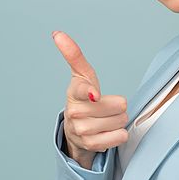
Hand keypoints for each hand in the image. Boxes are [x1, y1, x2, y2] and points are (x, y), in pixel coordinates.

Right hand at [52, 31, 128, 165]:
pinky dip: (119, 134)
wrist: (75, 130)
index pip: (83, 90)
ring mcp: (82, 130)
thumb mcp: (82, 75)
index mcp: (74, 92)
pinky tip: (108, 132)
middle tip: (106, 108)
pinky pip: (120, 136)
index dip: (91, 92)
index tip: (94, 94)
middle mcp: (75, 112)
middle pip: (118, 106)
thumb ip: (74, 55)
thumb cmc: (83, 98)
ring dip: (119, 120)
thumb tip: (57, 34)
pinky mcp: (91, 145)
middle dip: (117, 106)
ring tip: (106, 119)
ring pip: (121, 121)